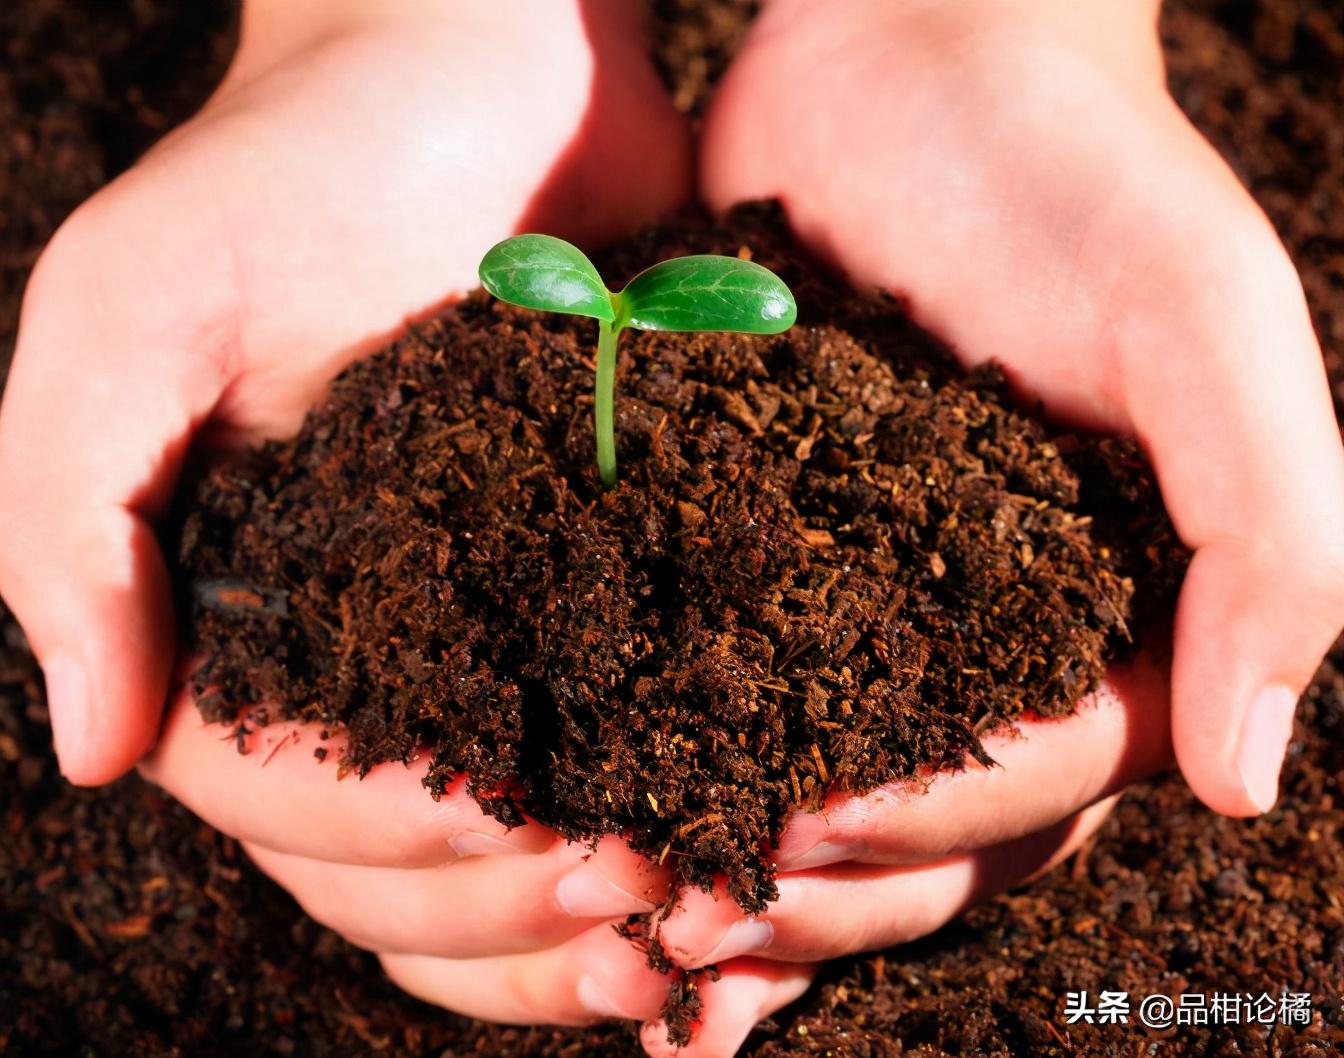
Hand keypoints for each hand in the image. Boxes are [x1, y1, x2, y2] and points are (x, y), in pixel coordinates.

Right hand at [0, 0, 699, 1037]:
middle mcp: (354, 646)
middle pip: (403, 862)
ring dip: (596, 916)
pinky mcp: (598, 580)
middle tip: (648, 902)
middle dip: (516, 908)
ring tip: (705, 918)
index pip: (286, 798)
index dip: (404, 848)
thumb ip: (76, 521)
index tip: (532, 846)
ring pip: (508, 847)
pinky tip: (741, 874)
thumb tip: (90, 751)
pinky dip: (667, 820)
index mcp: (235, 612)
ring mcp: (480, 626)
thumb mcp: (139, 313)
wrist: (486, 67)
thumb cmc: (305, 167)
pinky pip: (618, 747)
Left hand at [643, 0, 1343, 1049]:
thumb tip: (1247, 779)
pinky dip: (659, 763)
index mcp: (1110, 615)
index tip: (798, 837)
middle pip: (919, 828)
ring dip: (725, 867)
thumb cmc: (1068, 171)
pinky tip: (584, 826)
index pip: (1038, 782)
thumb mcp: (1200, 322)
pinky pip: (711, 681)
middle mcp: (991, 636)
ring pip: (810, 787)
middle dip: (809, 892)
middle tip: (682, 917)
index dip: (929, 831)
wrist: (904, 50)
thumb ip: (1264, 536)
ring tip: (617, 907)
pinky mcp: (754, 546)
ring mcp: (867, 602)